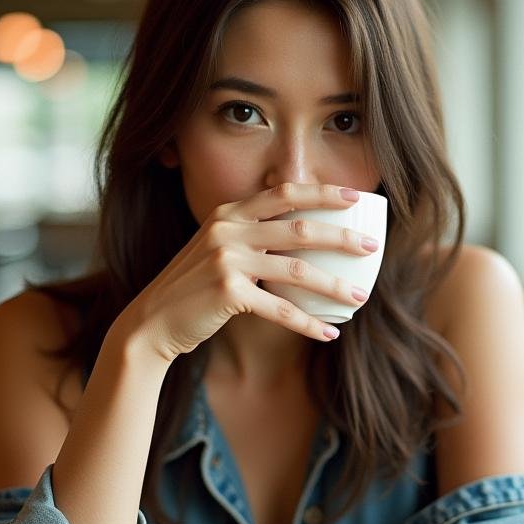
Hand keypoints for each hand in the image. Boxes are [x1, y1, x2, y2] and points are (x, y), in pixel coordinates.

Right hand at [121, 183, 379, 362]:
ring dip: (334, 284)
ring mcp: (226, 260)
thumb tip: (302, 238)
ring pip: (297, 269)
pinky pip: (280, 310)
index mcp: (229, 213)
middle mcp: (228, 230)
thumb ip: (250, 237)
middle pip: (299, 228)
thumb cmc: (193, 288)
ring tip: (360, 295)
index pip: (284, 193)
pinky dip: (308, 323)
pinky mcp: (228, 294)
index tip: (357, 195)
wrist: (151, 321)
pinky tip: (330, 332)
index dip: (323, 192)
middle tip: (371, 244)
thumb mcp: (216, 249)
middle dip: (342, 235)